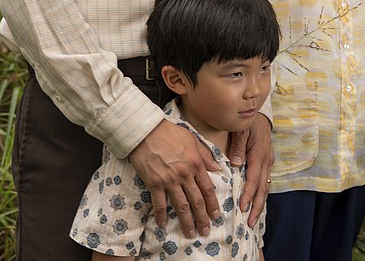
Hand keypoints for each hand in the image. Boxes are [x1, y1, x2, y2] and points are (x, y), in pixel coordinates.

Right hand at [128, 119, 220, 236]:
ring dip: (187, 222)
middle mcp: (185, 174)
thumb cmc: (169, 132)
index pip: (208, 189)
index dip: (213, 204)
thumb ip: (206, 156)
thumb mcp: (193, 140)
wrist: (146, 131)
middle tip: (206, 230)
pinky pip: (159, 203)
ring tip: (191, 233)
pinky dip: (161, 215)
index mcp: (196, 164)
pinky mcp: (154, 183)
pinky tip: (163, 224)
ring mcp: (169, 180)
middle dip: (203, 218)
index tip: (216, 215)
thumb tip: (217, 168)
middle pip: (197, 201)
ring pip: (181, 206)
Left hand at [227, 113, 272, 226]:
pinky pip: (265, 182)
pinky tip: (257, 204)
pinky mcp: (267, 163)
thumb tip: (235, 164)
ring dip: (260, 204)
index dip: (248, 194)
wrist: (262, 116)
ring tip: (253, 219)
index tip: (242, 207)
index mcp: (259, 154)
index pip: (254, 179)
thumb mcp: (241, 130)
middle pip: (262, 188)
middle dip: (256, 206)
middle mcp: (266, 161)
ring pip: (265, 187)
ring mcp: (268, 163)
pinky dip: (261, 195)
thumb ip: (238, 146)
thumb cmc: (249, 123)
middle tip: (250, 222)